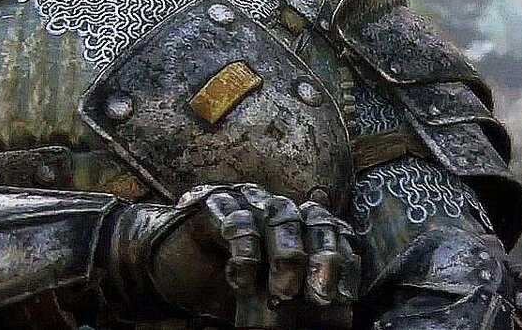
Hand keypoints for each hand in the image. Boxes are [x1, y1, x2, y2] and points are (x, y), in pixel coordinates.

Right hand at [110, 184, 358, 326]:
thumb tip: (333, 320)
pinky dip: (244, 250)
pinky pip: (236, 218)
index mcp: (300, 229)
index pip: (335, 235)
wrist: (176, 269)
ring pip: (280, 214)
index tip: (344, 296)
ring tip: (281, 292)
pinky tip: (241, 278)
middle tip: (319, 295)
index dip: (345, 262)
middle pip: (315, 221)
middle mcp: (279, 210)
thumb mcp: (269, 301)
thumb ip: (296, 302)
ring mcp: (249, 203)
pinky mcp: (216, 205)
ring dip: (286, 254)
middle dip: (323, 258)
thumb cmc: (229, 286)